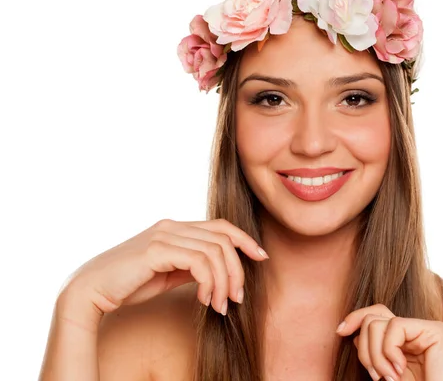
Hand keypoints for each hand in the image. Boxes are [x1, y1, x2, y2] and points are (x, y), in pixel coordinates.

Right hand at [59, 218, 267, 327]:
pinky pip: (199, 262)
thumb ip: (190, 266)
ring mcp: (164, 236)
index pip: (221, 226)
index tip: (261, 257)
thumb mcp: (168, 273)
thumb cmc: (128, 284)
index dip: (245, 240)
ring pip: (215, 251)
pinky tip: (205, 300)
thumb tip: (217, 271)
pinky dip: (210, 282)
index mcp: (175, 228)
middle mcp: (172, 226)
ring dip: (224, 282)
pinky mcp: (157, 250)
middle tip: (236, 298)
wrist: (91, 290)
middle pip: (223, 239)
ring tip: (220, 305)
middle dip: (237, 270)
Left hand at [336, 304, 442, 380]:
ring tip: (389, 378)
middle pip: (373, 317)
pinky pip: (395, 326)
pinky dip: (389, 350)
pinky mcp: (437, 331)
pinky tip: (400, 370)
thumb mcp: (388, 374)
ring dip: (376, 355)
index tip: (340, 331)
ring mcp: (429, 329)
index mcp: (408, 340)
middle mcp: (419, 331)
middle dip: (365, 349)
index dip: (355, 318)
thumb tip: (353, 334)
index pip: (377, 315)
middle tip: (376, 376)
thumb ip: (376, 353)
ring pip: (379, 322)